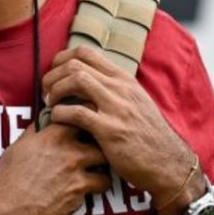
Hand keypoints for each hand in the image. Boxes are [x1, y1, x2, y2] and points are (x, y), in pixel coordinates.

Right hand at [0, 121, 111, 214]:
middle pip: (98, 135)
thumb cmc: (8, 182)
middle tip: (101, 143)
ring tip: (100, 165)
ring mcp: (76, 168)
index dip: (88, 114)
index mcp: (51, 135)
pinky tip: (95, 185)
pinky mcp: (81, 189)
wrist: (8, 213)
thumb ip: (35, 134)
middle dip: (101, 139)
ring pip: (105, 158)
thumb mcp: (17, 149)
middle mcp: (67, 148)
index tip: (92, 117)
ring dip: (104, 162)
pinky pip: (103, 182)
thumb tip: (42, 122)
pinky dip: (101, 184)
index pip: (80, 113)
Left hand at [41, 47, 197, 209]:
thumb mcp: (136, 103)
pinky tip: (56, 121)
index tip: (54, 73)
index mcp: (124, 80)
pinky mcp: (110, 130)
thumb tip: (88, 82)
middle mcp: (120, 88)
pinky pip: (76, 113)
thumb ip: (114, 91)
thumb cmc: (148, 136)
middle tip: (46, 91)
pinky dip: (59, 114)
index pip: (87, 52)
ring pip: (76, 80)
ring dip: (55, 90)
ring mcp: (116, 108)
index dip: (62, 58)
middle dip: (53, 75)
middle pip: (77, 63)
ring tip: (50, 104)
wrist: (167, 162)